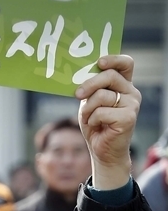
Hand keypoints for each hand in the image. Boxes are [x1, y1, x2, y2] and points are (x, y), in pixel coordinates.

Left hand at [76, 55, 140, 189]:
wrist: (102, 150)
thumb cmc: (95, 125)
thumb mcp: (89, 102)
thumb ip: (90, 88)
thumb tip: (79, 74)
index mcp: (123, 85)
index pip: (125, 64)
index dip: (113, 59)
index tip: (99, 62)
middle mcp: (131, 92)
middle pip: (110, 76)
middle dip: (89, 84)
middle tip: (77, 94)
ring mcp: (132, 105)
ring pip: (102, 95)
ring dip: (88, 109)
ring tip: (89, 118)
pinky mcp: (128, 118)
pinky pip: (101, 112)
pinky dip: (92, 119)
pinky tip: (96, 126)